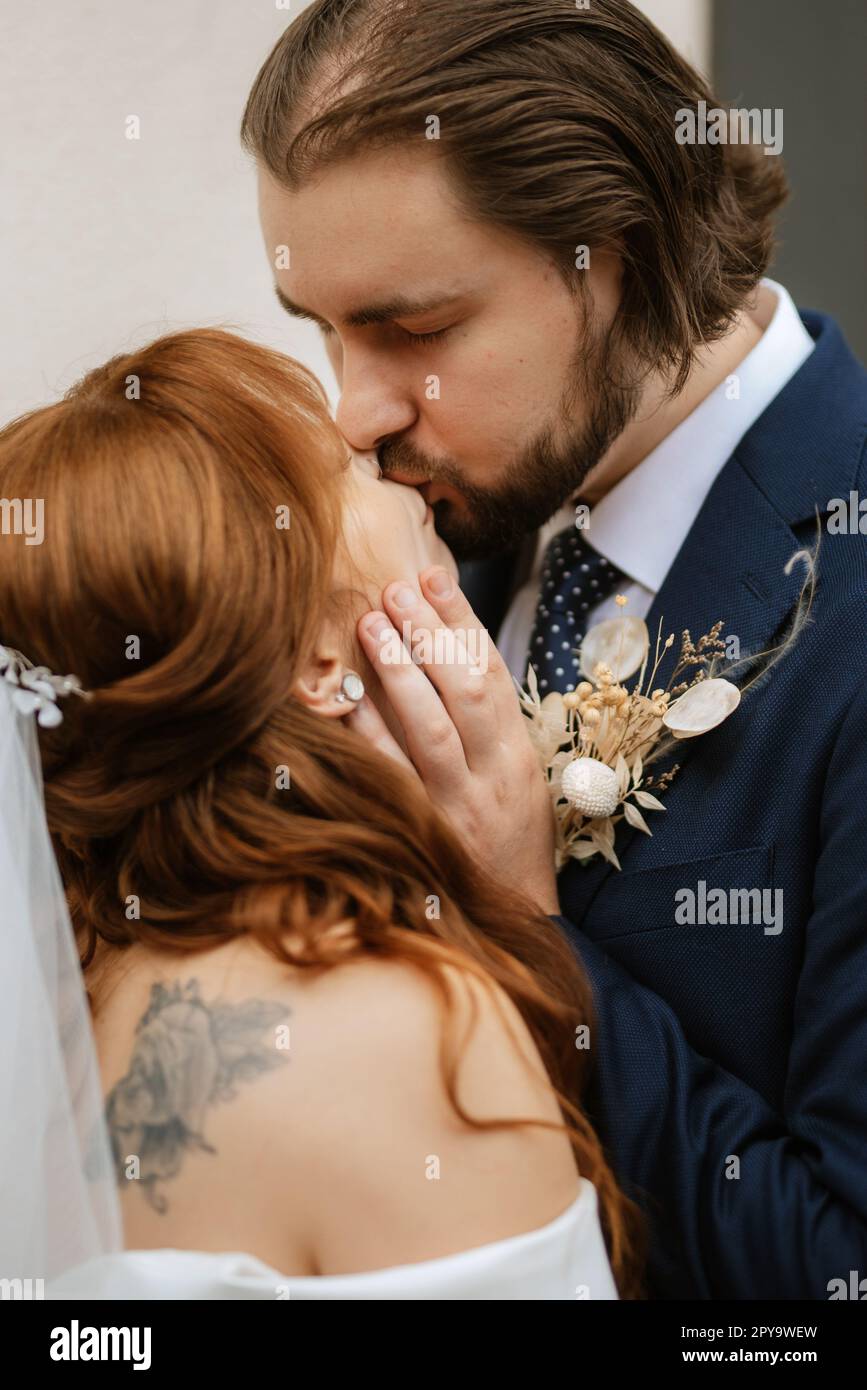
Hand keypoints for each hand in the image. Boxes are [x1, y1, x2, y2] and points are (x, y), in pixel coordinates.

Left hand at [349, 567, 559, 915]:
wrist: (512, 911)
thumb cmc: (508, 833)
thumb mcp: (514, 772)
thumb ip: (485, 717)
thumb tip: (443, 644)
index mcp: (518, 753)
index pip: (493, 672)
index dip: (462, 620)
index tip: (432, 577)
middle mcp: (493, 774)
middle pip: (466, 691)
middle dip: (430, 634)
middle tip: (394, 589)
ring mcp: (457, 806)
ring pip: (431, 729)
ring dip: (399, 671)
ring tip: (370, 623)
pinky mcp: (422, 832)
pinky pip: (392, 776)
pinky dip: (368, 734)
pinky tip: (346, 697)